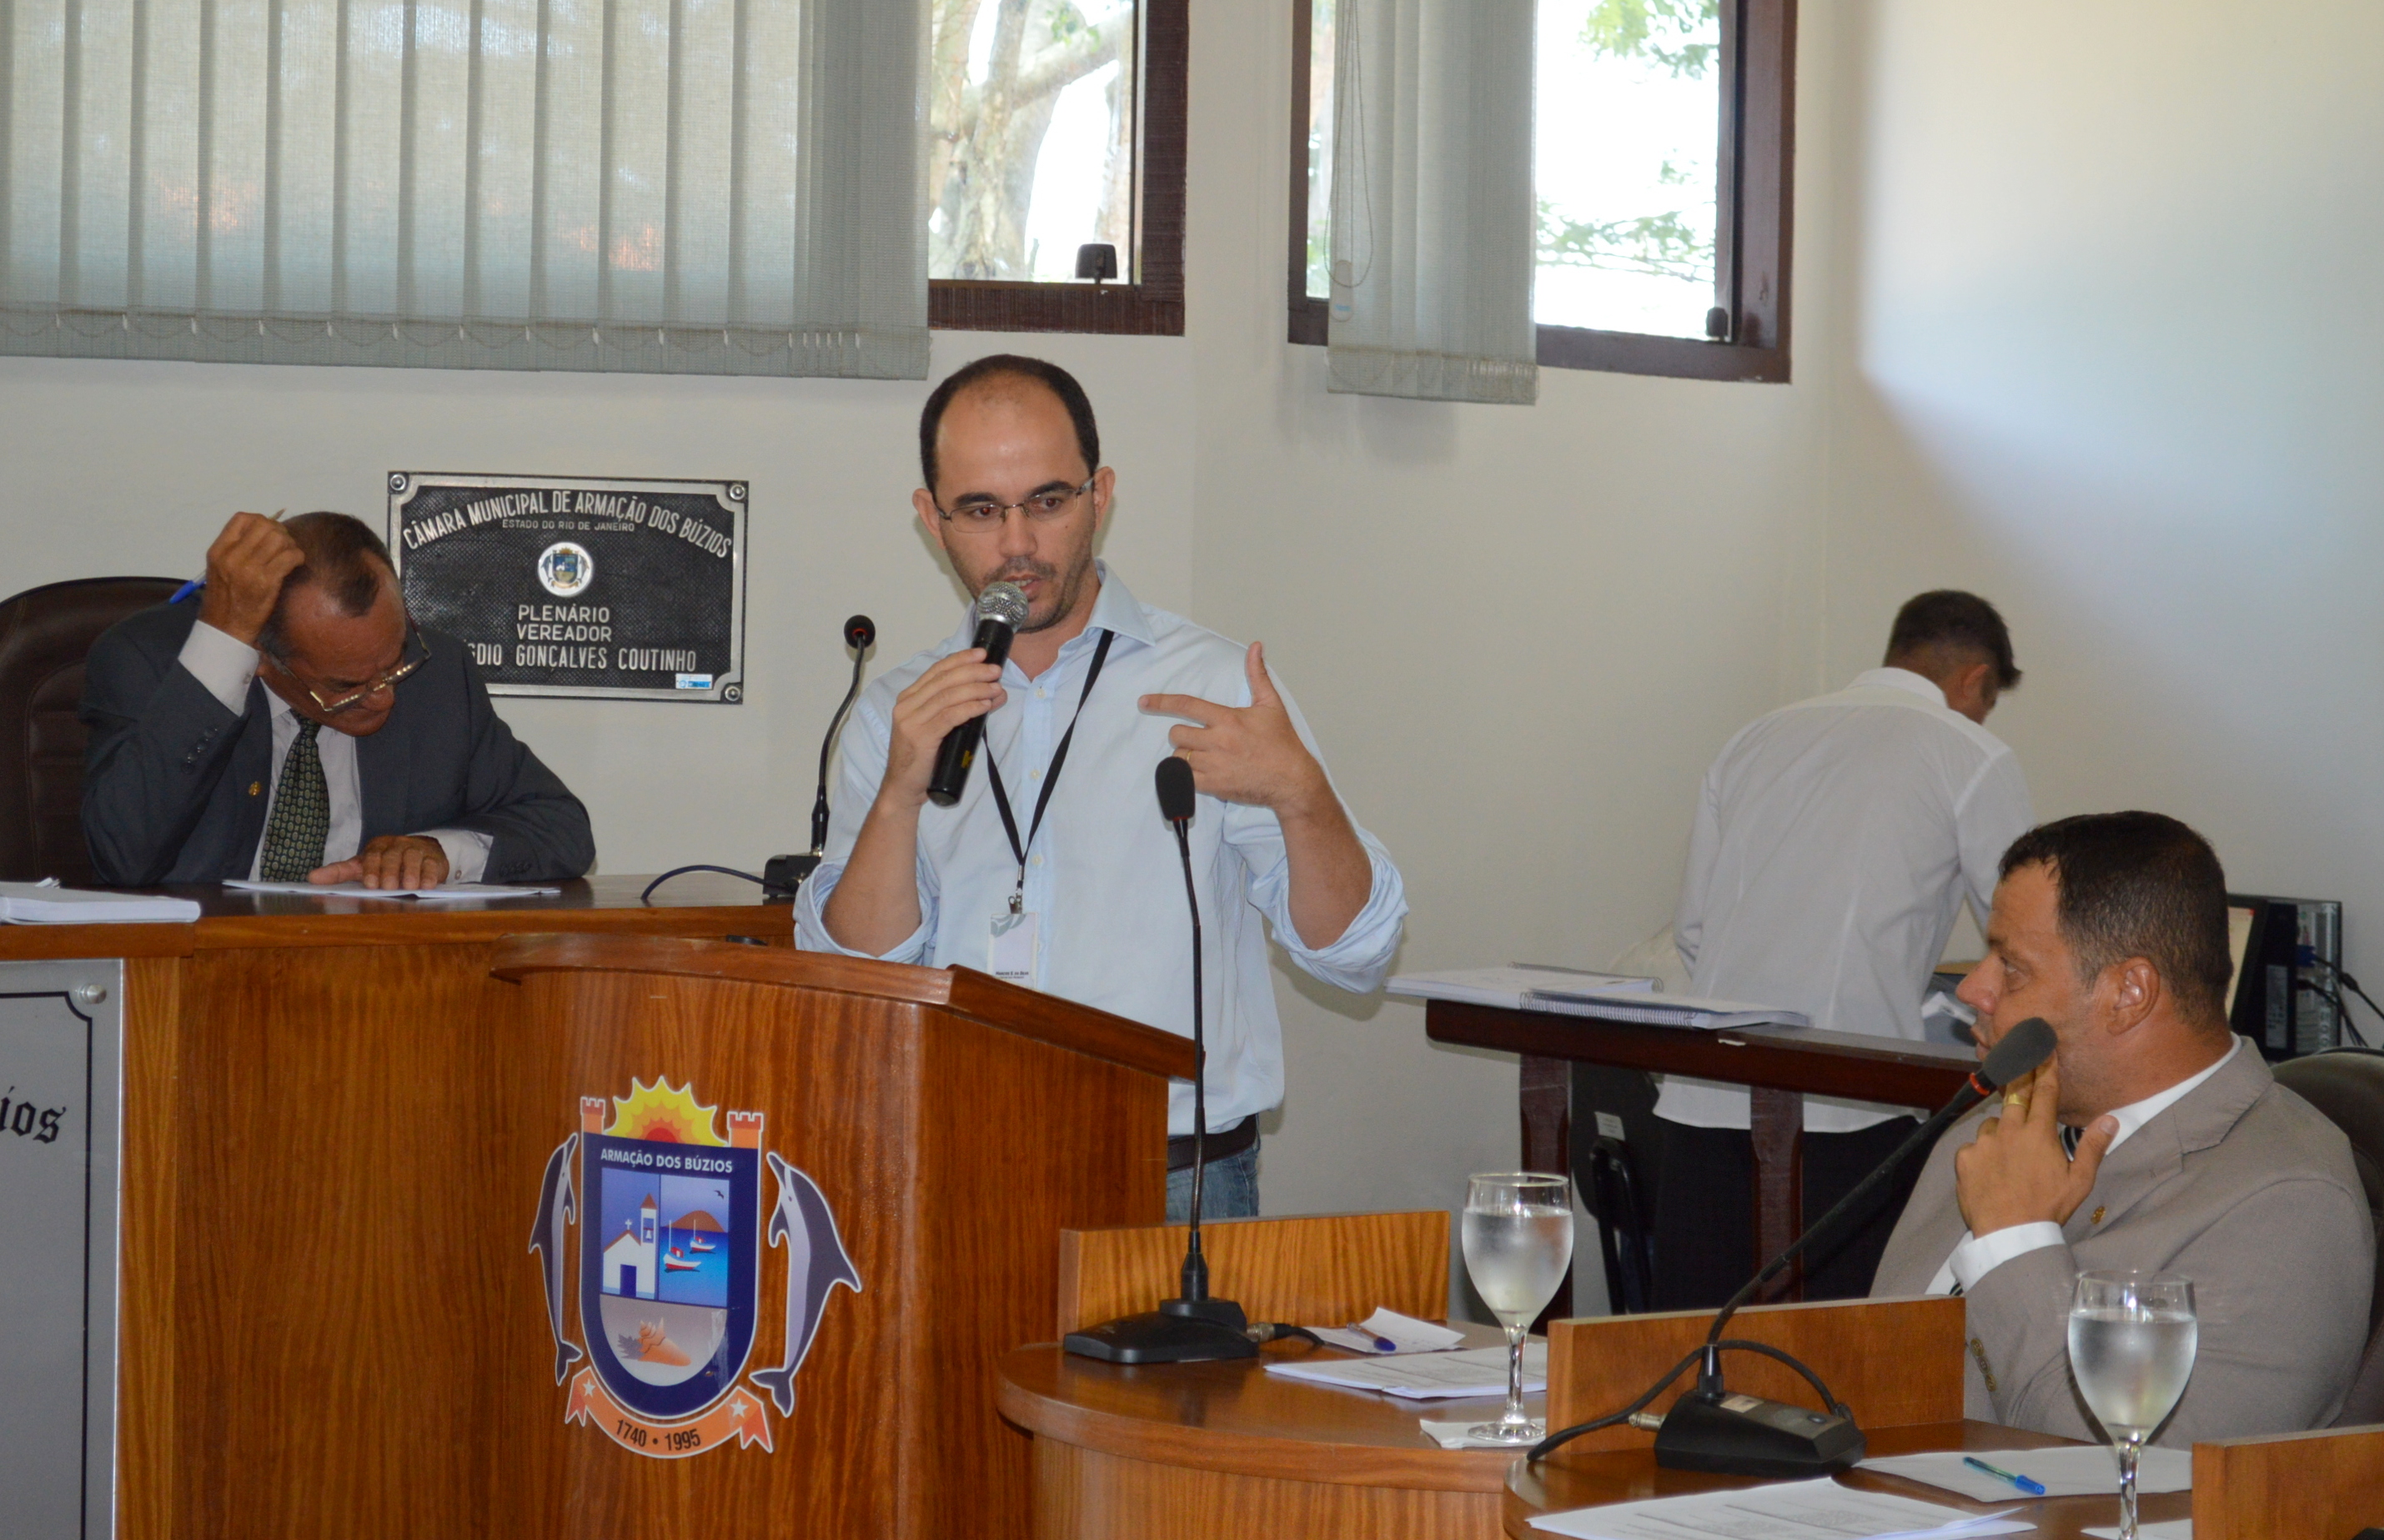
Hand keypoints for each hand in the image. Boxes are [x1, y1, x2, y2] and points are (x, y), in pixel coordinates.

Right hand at [196, 511, 302, 645]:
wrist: (225, 627)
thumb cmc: (225, 597)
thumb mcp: (220, 567)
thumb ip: (236, 548)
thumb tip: (265, 529)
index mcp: (219, 550)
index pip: (242, 518)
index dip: (261, 520)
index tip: (268, 533)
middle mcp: (232, 556)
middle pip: (265, 525)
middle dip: (279, 531)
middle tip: (283, 544)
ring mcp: (249, 568)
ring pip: (279, 539)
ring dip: (290, 544)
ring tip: (289, 555)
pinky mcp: (267, 581)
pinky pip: (290, 556)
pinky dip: (298, 556)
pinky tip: (296, 563)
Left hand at [309, 835, 450, 889]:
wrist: (421, 852)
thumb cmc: (386, 863)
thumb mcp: (363, 866)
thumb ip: (339, 872)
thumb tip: (311, 878)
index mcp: (376, 847)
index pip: (372, 856)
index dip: (371, 869)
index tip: (370, 884)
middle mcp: (396, 846)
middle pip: (392, 857)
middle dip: (390, 872)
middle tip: (388, 887)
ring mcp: (416, 851)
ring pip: (412, 859)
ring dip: (410, 873)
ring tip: (408, 887)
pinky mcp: (434, 858)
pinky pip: (432, 865)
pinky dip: (429, 875)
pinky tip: (427, 885)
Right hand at [878, 648, 1005, 809]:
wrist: (903, 788)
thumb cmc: (922, 758)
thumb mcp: (937, 727)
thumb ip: (956, 708)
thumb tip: (991, 692)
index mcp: (908, 698)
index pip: (936, 670)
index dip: (960, 659)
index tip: (981, 654)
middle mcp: (907, 705)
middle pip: (944, 679)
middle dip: (973, 671)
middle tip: (995, 670)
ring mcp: (911, 721)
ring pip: (948, 696)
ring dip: (976, 688)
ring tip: (996, 688)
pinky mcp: (920, 737)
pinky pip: (950, 716)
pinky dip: (970, 707)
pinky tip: (984, 705)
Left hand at [1140, 642, 1330, 814]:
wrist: (1292, 780)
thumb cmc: (1282, 743)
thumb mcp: (1271, 704)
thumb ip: (1257, 674)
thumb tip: (1255, 647)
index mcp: (1228, 719)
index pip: (1186, 706)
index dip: (1161, 702)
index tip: (1144, 702)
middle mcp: (1218, 741)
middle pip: (1176, 734)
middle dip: (1182, 735)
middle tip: (1197, 739)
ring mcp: (1215, 765)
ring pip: (1179, 758)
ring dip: (1185, 757)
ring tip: (1202, 757)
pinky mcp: (1214, 786)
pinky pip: (1185, 780)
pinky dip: (1187, 777)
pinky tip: (1200, 774)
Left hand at [1954, 1056, 2118, 1235]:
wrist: (2010, 1234)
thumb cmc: (2049, 1208)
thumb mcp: (2079, 1180)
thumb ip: (2093, 1147)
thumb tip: (2110, 1119)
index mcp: (2038, 1134)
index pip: (2044, 1093)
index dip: (2044, 1069)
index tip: (2043, 1050)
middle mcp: (2009, 1131)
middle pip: (2014, 1095)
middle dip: (2019, 1077)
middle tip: (2018, 1058)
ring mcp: (1984, 1143)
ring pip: (1992, 1124)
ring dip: (2000, 1128)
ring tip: (2009, 1152)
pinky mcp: (1964, 1157)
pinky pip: (1974, 1146)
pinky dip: (1981, 1152)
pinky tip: (1990, 1169)